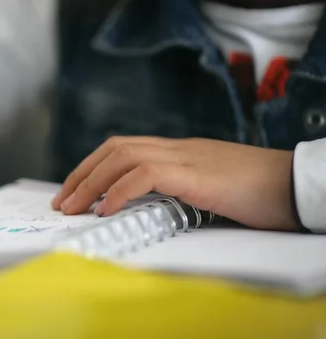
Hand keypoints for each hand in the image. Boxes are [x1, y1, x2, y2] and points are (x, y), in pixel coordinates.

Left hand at [51, 136, 297, 230]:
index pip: (123, 147)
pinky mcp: (194, 174)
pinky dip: (118, 191)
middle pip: (114, 148)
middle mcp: (176, 148)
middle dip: (82, 173)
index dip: (93, 166)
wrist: (295, 183)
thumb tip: (150, 206)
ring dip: (91, 182)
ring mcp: (185, 157)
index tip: (76, 190)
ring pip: (122, 156)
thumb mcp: (210, 188)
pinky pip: (146, 175)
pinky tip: (106, 209)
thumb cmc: (258, 190)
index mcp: (178, 151)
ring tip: (73, 206)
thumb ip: (180, 190)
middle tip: (62, 200)